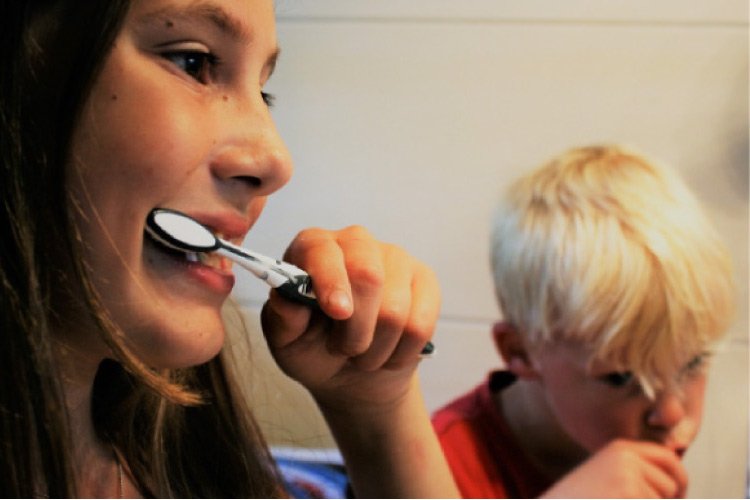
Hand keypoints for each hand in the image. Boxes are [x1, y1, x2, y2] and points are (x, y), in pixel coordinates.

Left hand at [260, 225, 439, 412]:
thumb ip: (283, 319)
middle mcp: (355, 241)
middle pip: (367, 276)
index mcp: (313, 247)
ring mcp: (394, 257)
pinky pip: (421, 322)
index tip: (337, 312)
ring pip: (396, 309)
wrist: (351, 372)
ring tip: (363, 354)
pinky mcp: (424, 280)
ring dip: (377, 348)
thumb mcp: (286, 341)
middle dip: (356, 328)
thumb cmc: (312, 348)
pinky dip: (402, 352)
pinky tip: (389, 353)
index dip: (332, 281)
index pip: (323, 251)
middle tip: (344, 349)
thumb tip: (286, 297)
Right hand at [541, 440, 687, 498]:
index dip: (679, 478)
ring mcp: (627, 476)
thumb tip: (678, 478)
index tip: (677, 496)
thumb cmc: (579, 498)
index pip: (668, 457)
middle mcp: (626, 457)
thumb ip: (637, 472)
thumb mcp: (608, 476)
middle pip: (672, 483)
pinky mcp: (628, 493)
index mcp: (621, 448)